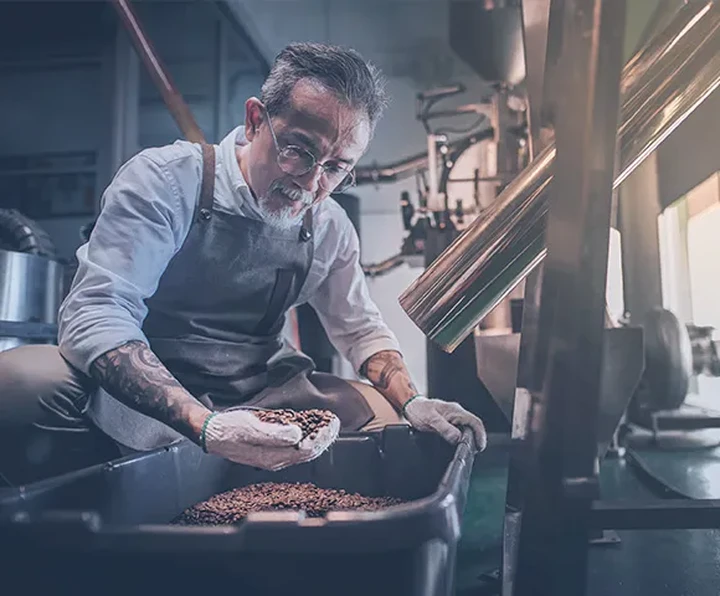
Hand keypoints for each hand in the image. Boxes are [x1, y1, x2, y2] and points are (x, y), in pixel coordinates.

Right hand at [201, 408, 340, 470]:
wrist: (211, 433)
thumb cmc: (229, 429)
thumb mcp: (252, 427)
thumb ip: (275, 434)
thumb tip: (298, 435)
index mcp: (274, 457)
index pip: (308, 450)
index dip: (324, 436)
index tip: (333, 421)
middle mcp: (276, 460)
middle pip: (309, 452)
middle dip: (325, 437)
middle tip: (335, 421)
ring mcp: (273, 456)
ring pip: (303, 450)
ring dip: (317, 437)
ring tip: (327, 424)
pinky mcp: (269, 449)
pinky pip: (294, 446)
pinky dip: (306, 436)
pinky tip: (309, 428)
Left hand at [403, 396, 486, 450]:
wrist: (410, 406)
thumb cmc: (419, 410)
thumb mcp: (431, 420)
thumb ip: (444, 429)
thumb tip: (457, 438)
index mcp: (455, 411)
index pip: (475, 422)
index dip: (480, 435)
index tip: (480, 447)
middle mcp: (457, 412)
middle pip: (473, 426)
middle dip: (477, 439)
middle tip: (474, 451)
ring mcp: (453, 416)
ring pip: (467, 428)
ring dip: (470, 438)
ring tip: (468, 449)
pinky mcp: (449, 420)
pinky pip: (460, 428)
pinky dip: (462, 437)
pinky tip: (458, 443)